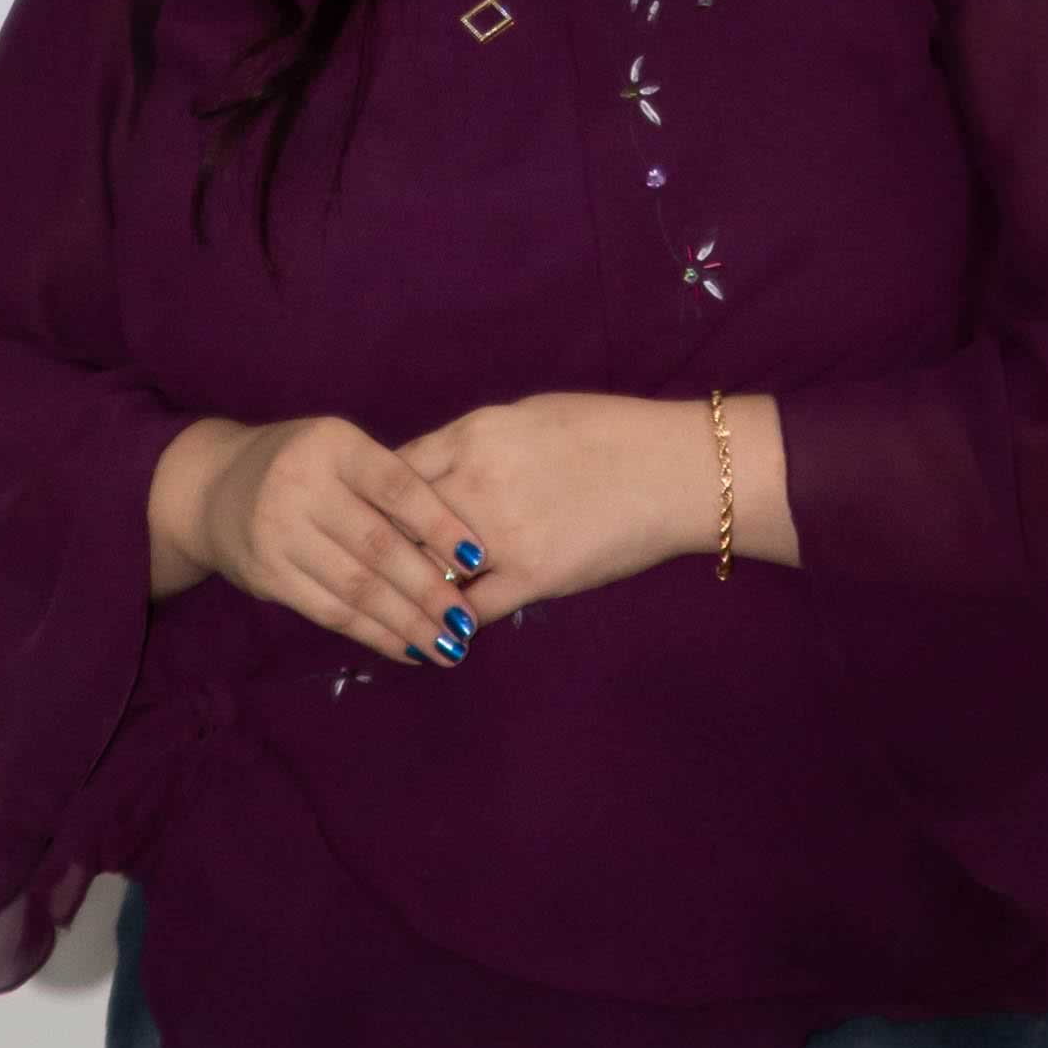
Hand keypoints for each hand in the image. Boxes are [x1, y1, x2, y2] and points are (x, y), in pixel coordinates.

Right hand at [148, 413, 483, 665]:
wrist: (212, 488)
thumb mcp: (341, 451)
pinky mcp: (266, 575)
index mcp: (333, 446)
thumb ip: (389, 483)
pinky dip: (374, 634)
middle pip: (377, 546)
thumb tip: (460, 546)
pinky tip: (409, 648)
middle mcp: (301, 486)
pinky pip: (329, 612)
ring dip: (407, 622)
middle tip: (467, 620)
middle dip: (429, 588)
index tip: (478, 556)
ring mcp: (278, 533)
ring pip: (355, 587)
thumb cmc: (304, 466)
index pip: (395, 486)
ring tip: (449, 645)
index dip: (439, 523)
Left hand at [396, 391, 720, 613]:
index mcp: (473, 435)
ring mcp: (500, 533)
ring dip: (411, 589)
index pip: (394, 473)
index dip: (377, 501)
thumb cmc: (609, 432)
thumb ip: (475, 442)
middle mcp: (475, 482)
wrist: (674, 470)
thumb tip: (438, 465)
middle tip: (372, 571)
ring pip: (424, 570)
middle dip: (382, 549)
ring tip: (397, 607)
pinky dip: (448, 623)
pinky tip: (440, 632)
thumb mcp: (528, 415)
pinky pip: (469, 609)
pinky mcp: (531, 576)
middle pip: (396, 523)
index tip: (372, 520)